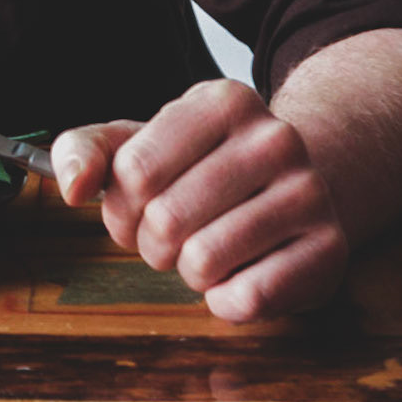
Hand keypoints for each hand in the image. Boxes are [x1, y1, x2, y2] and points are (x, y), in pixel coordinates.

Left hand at [50, 79, 347, 322]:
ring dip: (189, 271)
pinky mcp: (329, 251)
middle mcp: (274, 139)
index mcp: (222, 101)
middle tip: (172, 233)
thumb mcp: (137, 142)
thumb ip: (84, 151)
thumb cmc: (200, 168)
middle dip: (152, 241)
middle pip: (166, 219)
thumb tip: (71, 188)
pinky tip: (240, 274)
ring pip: (203, 261)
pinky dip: (226, 300)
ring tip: (207, 247)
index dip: (121, 204)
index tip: (139, 202)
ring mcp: (309, 193)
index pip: (135, 170)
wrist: (294, 189)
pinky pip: (247, 299)